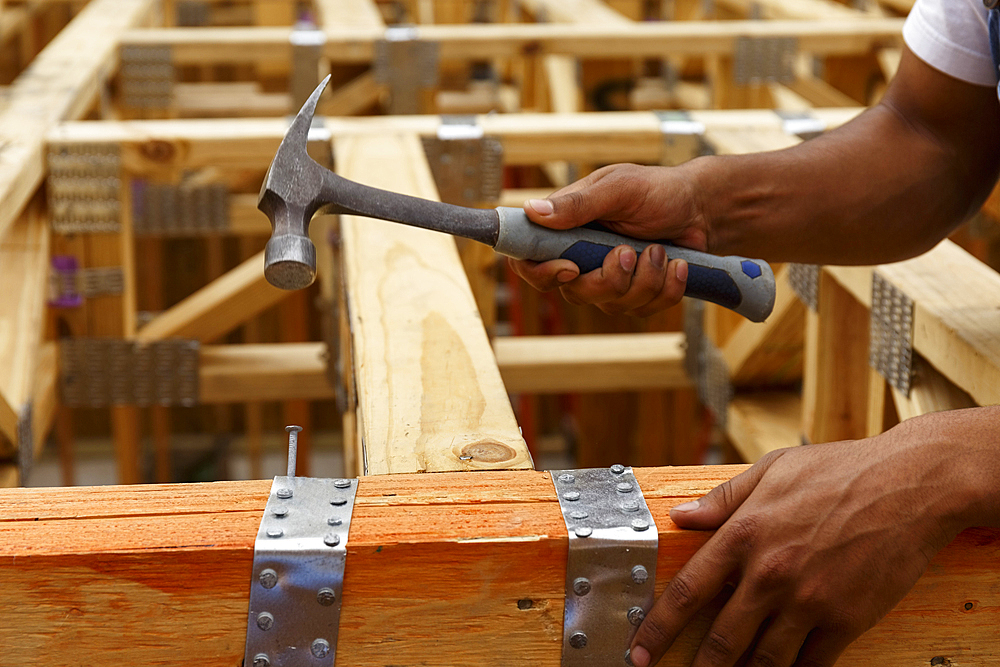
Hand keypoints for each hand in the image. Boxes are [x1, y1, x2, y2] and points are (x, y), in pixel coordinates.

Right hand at [507, 163, 707, 316]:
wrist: (702, 208)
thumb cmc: (658, 190)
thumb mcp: (619, 188)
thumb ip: (578, 203)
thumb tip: (532, 210)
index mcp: (565, 229)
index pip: (529, 262)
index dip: (541, 274)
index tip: (570, 267)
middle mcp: (581, 258)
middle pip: (572, 292)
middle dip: (607, 279)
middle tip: (630, 252)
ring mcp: (608, 279)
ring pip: (611, 304)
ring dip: (644, 280)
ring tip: (660, 251)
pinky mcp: (636, 294)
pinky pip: (642, 309)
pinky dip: (666, 288)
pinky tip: (677, 265)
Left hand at [630, 414, 985, 666]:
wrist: (910, 484)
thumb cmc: (839, 470)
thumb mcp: (772, 471)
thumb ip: (722, 499)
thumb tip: (680, 517)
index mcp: (745, 533)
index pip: (688, 590)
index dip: (658, 627)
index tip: (638, 650)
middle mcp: (770, 572)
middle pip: (721, 638)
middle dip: (696, 666)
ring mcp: (809, 600)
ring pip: (764, 659)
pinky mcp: (846, 619)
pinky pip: (811, 663)